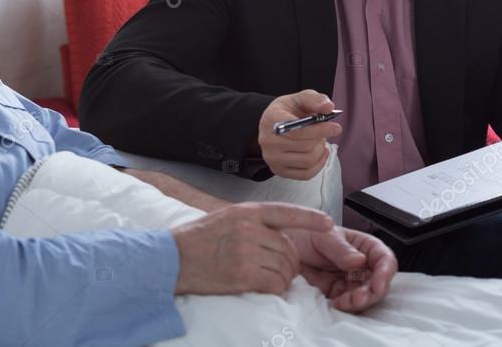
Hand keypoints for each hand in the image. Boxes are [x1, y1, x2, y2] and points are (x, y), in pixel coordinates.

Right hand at [171, 202, 332, 295]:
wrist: (173, 258)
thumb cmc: (197, 239)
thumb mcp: (226, 218)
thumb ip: (253, 223)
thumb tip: (280, 237)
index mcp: (246, 212)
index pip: (286, 212)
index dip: (310, 218)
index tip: (328, 224)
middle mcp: (249, 228)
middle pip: (289, 248)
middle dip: (289, 262)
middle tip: (277, 268)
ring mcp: (247, 251)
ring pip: (285, 268)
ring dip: (282, 277)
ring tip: (266, 277)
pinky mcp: (243, 274)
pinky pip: (275, 284)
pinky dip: (274, 288)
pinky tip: (262, 286)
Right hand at [259, 90, 341, 178]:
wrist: (273, 125)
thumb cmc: (287, 112)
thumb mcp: (298, 98)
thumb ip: (314, 99)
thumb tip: (328, 107)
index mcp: (271, 120)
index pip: (298, 130)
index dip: (320, 130)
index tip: (335, 127)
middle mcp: (268, 141)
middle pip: (306, 146)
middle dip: (320, 138)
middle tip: (323, 131)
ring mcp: (273, 158)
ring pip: (308, 160)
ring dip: (320, 150)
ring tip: (318, 140)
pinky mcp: (279, 171)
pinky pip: (306, 174)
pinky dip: (319, 164)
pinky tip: (320, 153)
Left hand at [286, 226, 397, 311]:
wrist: (282, 248)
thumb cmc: (305, 234)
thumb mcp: (324, 236)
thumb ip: (342, 250)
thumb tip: (360, 261)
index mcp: (364, 246)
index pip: (384, 260)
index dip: (385, 273)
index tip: (377, 284)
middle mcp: (362, 265)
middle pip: (378, 283)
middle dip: (371, 293)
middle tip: (359, 298)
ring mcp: (350, 280)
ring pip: (365, 296)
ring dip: (358, 302)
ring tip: (344, 302)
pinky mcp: (338, 293)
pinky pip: (348, 304)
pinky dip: (345, 306)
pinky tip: (336, 304)